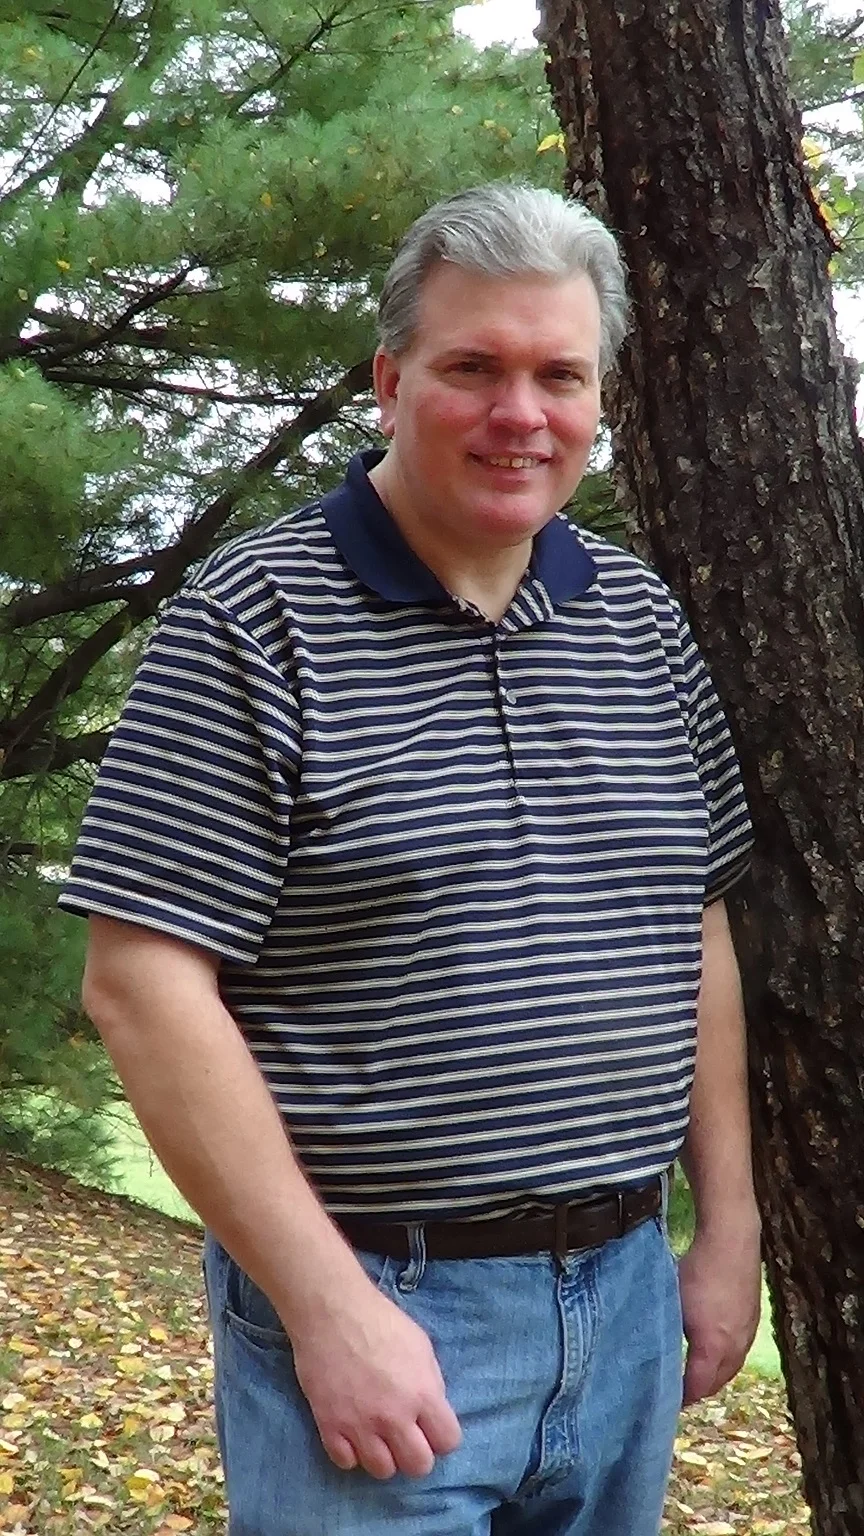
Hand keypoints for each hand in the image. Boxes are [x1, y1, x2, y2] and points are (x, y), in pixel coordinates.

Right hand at [289, 1281, 461, 1479]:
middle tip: (404, 1436)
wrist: (332, 1311)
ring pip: (383, 1471)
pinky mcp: (330, 1426)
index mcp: (423, 1394)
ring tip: (377, 1436)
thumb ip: (430, 1383)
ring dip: (383, 1456)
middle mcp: (394, 1417)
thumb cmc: (380, 1321)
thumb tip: (431, 1412)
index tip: (430, 1428)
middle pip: (418, 1466)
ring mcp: (360, 1425)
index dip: (441, 1437)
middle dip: (415, 1454)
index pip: (448, 1442)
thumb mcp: (421, 1346)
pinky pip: (346, 1463)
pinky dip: (351, 1453)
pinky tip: (352, 1434)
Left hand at [677, 1210, 761, 1405]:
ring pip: (731, 1368)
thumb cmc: (698, 1271)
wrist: (732, 1241)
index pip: (697, 1387)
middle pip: (717, 1382)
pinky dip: (726, 1360)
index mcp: (712, 1348)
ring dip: (714, 1375)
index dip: (681, 1397)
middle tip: (679, 1390)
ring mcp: (748, 1335)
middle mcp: (734, 1348)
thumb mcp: (673, 1303)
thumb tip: (652, 1348)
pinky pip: (740, 1352)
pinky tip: (715, 1350)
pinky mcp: (754, 1321)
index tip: (667, 1400)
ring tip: (696, 1373)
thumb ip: (666, 1331)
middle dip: (698, 1389)